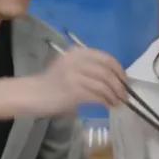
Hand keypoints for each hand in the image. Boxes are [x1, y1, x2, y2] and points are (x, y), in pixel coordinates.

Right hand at [0, 48, 127, 118]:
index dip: (119, 71)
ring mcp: (75, 75)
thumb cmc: (53, 84)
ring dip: (114, 95)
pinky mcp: (73, 90)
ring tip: (117, 102)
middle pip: (108, 71)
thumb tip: (116, 79)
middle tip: (124, 95)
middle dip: (120, 85)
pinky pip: (97, 95)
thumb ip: (90, 69)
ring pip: (104, 84)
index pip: (107, 58)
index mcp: (78, 52)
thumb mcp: (71, 68)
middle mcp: (77, 60)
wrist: (33, 95)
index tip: (125, 82)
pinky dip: (106, 101)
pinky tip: (108, 106)